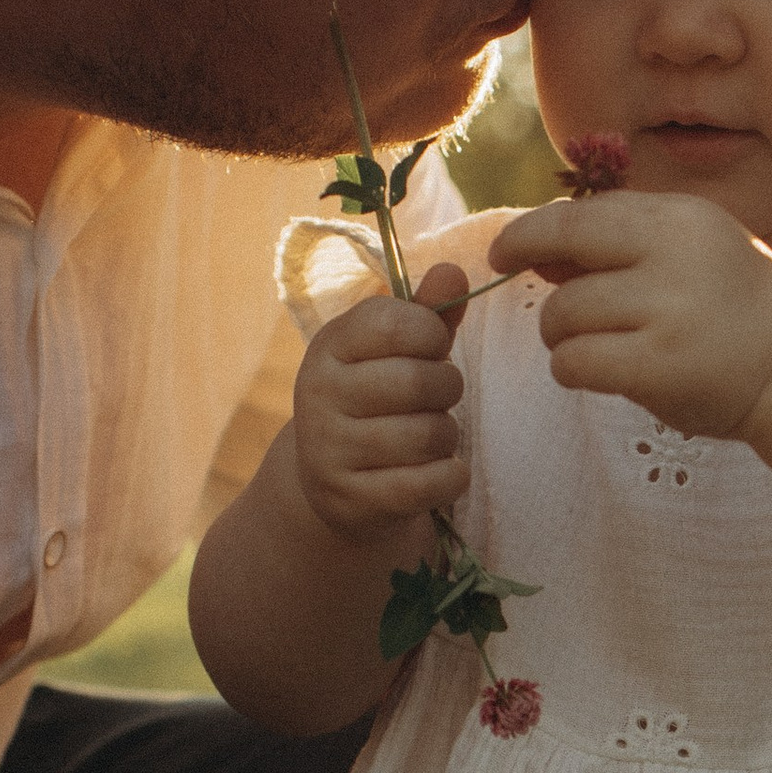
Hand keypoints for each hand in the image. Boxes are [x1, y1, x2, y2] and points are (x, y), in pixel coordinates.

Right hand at [290, 265, 469, 541]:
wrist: (334, 484)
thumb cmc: (379, 402)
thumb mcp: (396, 352)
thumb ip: (427, 313)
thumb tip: (454, 271)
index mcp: (329, 346)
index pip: (397, 323)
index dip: (432, 334)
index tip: (431, 347)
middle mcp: (317, 394)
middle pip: (419, 382)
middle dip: (447, 388)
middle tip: (439, 397)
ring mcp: (328, 451)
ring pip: (428, 434)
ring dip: (447, 435)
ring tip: (430, 435)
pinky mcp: (350, 500)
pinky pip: (429, 483)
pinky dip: (451, 476)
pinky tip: (440, 470)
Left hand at [490, 192, 771, 441]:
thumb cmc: (730, 309)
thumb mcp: (689, 254)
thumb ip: (621, 245)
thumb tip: (535, 250)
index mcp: (682, 217)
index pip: (583, 213)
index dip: (531, 230)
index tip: (504, 251)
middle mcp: (677, 252)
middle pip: (565, 246)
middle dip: (532, 271)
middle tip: (544, 310)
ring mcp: (670, 308)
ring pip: (564, 312)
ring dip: (560, 336)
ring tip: (588, 349)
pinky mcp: (660, 365)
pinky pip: (575, 360)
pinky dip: (569, 368)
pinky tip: (592, 373)